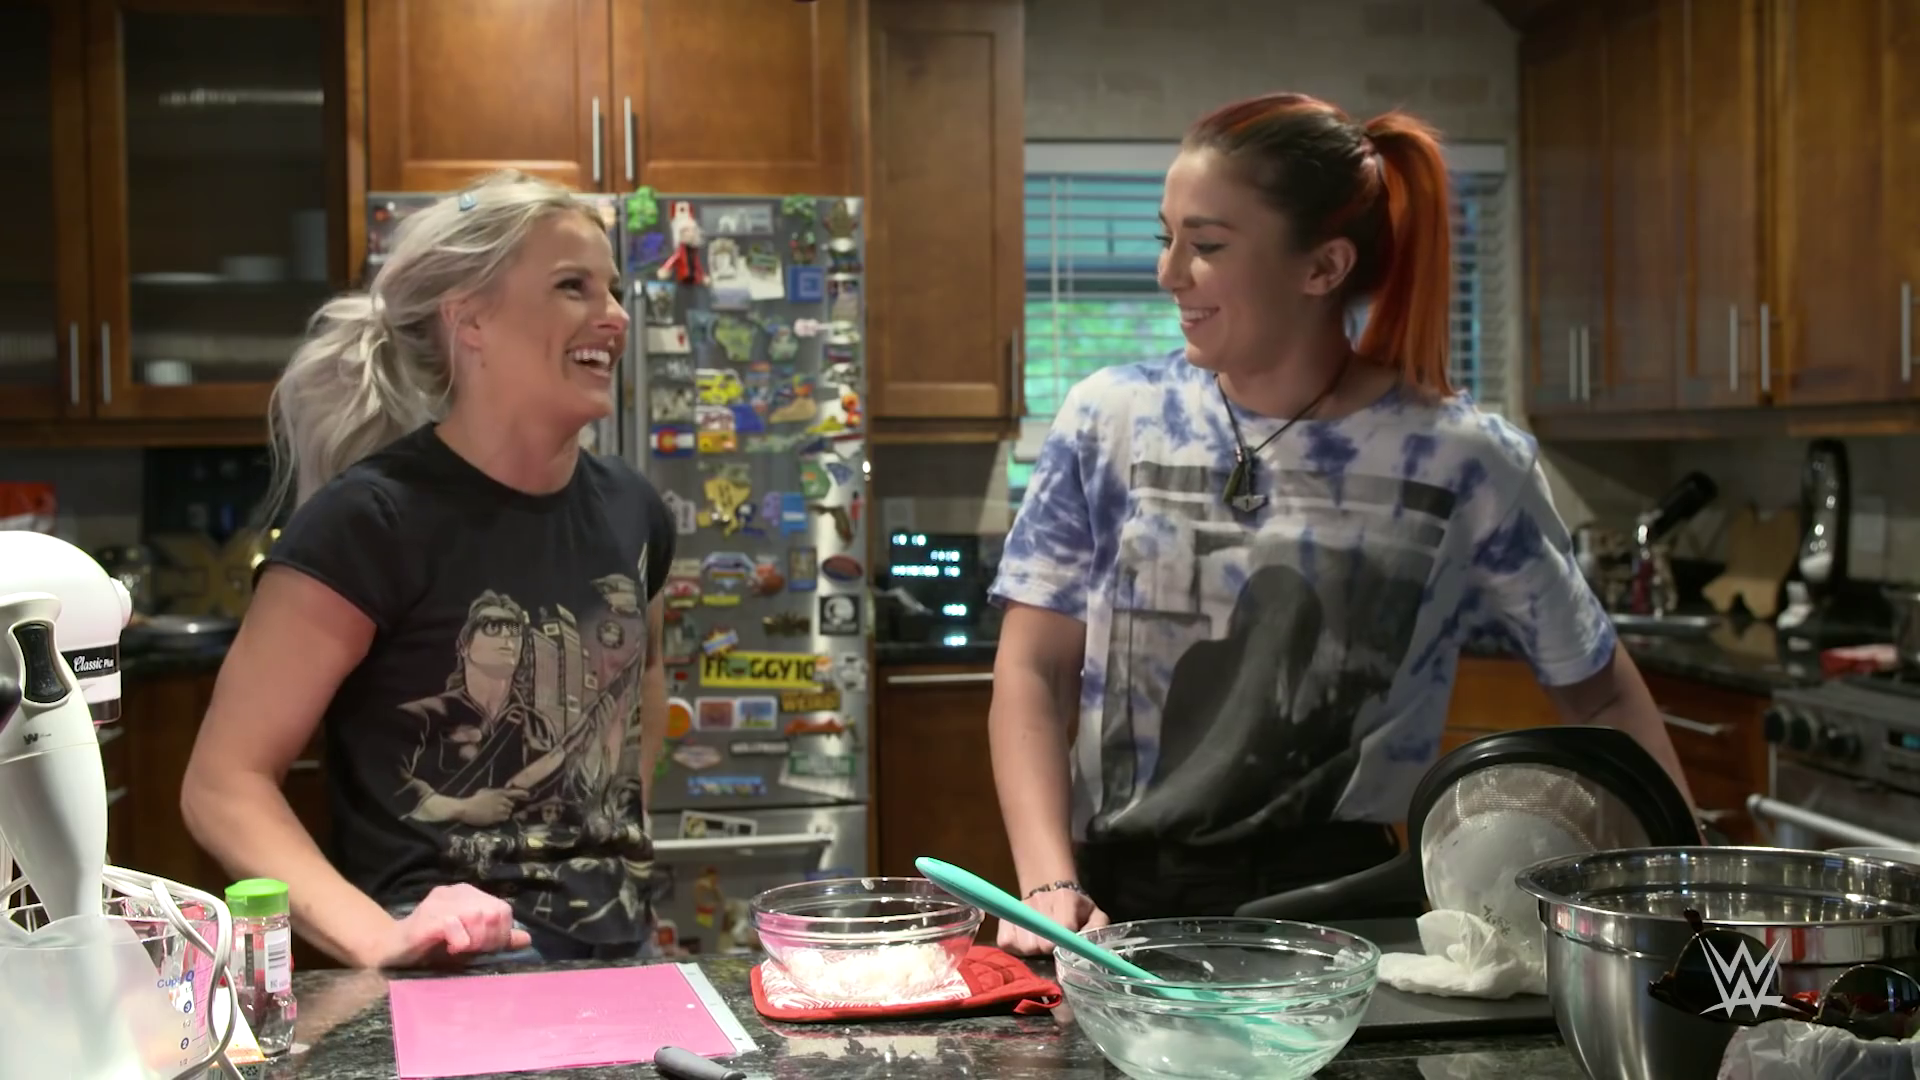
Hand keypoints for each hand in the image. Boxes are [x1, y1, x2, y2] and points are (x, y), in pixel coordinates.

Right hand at [375, 884, 530, 968]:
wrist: (390, 951)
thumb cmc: (432, 948)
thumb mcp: (470, 943)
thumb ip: (496, 939)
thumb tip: (526, 938)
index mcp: (468, 894)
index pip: (503, 908)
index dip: (502, 933)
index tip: (487, 949)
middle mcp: (455, 892)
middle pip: (493, 911)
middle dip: (490, 938)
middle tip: (474, 951)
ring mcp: (439, 902)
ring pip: (477, 914)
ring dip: (475, 940)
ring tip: (462, 950)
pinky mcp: (426, 917)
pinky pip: (454, 924)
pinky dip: (459, 941)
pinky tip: (451, 949)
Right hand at [453, 787, 526, 825]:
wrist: (466, 809)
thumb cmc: (473, 799)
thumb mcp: (485, 792)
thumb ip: (495, 793)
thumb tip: (502, 795)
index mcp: (499, 792)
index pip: (514, 792)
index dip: (522, 793)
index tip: (528, 795)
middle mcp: (502, 800)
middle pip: (511, 805)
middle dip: (508, 807)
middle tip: (500, 808)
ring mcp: (500, 809)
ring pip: (508, 812)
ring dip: (504, 813)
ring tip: (495, 813)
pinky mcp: (497, 818)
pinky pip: (504, 819)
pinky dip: (501, 819)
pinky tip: (494, 818)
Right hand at [998, 886, 1107, 956]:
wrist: (1051, 895)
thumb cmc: (1076, 911)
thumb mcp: (1094, 916)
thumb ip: (1097, 930)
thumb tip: (1092, 948)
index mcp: (1065, 898)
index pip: (1064, 927)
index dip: (1066, 943)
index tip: (1067, 950)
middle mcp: (1040, 900)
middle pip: (1041, 940)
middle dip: (1049, 951)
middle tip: (1054, 950)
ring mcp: (1020, 910)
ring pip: (1024, 944)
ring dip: (1034, 952)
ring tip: (1041, 947)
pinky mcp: (1004, 921)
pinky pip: (1006, 942)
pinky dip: (1016, 950)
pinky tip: (1026, 946)